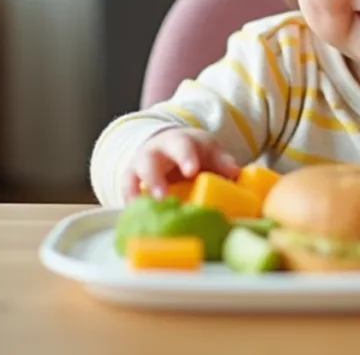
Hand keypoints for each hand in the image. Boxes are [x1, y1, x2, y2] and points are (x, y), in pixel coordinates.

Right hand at [121, 127, 239, 201]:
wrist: (168, 145)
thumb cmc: (194, 153)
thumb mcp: (209, 151)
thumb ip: (222, 161)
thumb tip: (235, 173)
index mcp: (180, 142)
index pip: (182, 146)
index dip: (186, 158)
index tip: (192, 171)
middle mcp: (155, 151)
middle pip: (150, 160)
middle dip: (154, 178)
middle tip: (162, 196)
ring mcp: (139, 165)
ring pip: (131, 175)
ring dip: (135, 193)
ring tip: (141, 211)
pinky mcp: (130, 180)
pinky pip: (125, 191)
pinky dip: (127, 203)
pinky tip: (133, 218)